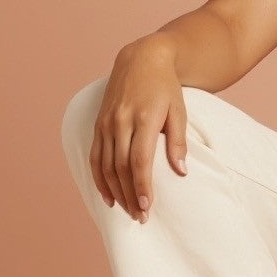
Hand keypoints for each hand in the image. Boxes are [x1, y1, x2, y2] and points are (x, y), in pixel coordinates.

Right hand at [91, 33, 189, 221]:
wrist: (141, 59)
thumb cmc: (165, 87)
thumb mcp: (179, 110)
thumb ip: (178, 141)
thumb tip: (181, 172)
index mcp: (144, 118)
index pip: (139, 159)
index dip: (142, 185)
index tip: (147, 206)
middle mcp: (121, 121)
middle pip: (121, 167)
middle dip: (130, 195)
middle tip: (140, 217)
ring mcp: (106, 123)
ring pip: (105, 165)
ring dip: (115, 191)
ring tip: (127, 211)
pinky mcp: (98, 124)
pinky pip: (95, 157)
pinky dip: (99, 179)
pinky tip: (108, 196)